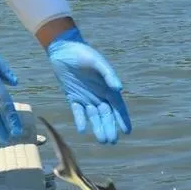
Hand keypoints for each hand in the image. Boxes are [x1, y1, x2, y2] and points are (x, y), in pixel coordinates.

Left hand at [45, 27, 131, 143]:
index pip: (118, 106)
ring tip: (102, 140)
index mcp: (108, 87)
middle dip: (110, 127)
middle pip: (106, 114)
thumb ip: (108, 74)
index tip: (127, 131)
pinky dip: (80, 120)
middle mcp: (98, 94)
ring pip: (94, 116)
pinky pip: (78, 111)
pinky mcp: (72, 97)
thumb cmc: (83, 53)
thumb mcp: (97, 62)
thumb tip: (119, 89)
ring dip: (98, 127)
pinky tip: (82, 130)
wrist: (63, 48)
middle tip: (112, 141)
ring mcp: (85, 97)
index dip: (123, 118)